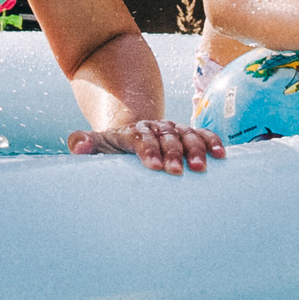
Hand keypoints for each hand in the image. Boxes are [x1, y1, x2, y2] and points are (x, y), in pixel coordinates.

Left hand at [68, 119, 224, 172]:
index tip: (153, 166)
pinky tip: (221, 155)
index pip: (140, 138)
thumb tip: (78, 146)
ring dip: (195, 149)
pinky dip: (212, 142)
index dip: (147, 150)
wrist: (133, 130)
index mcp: (133, 132)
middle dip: (172, 153)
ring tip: (201, 168)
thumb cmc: (115, 146)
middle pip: (165, 137)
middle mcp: (155, 128)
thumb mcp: (97, 142)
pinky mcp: (188, 134)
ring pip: (186, 135)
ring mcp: (173, 130)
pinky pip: (202, 135)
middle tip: (178, 171)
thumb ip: (85, 143)